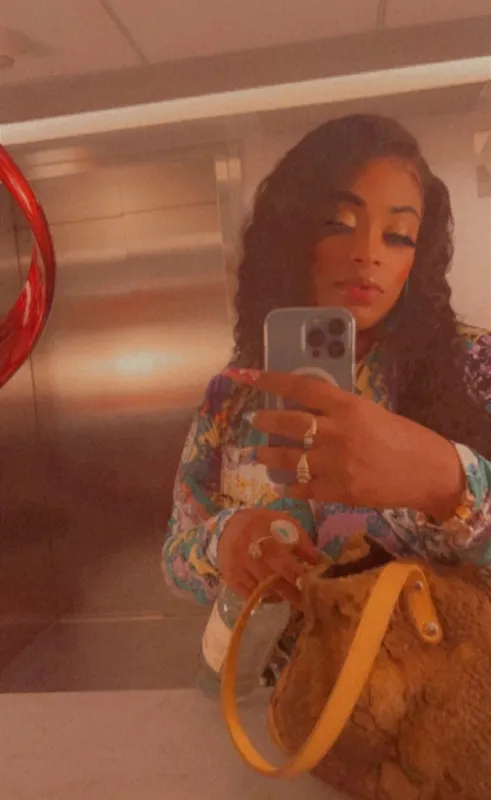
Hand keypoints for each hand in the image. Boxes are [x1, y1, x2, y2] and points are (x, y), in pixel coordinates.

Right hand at [217, 508, 320, 606]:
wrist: (228, 527)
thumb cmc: (262, 525)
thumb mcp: (283, 523)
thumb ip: (301, 540)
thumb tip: (319, 561)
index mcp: (264, 536)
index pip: (282, 560)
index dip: (297, 575)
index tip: (311, 585)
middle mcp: (249, 554)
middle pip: (272, 580)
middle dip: (292, 593)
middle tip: (307, 603)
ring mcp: (239, 569)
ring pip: (263, 590)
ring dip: (280, 595)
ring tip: (292, 596)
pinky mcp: (232, 580)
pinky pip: (251, 597)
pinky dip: (265, 597)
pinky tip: (274, 594)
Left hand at [224, 368, 464, 518]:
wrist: (427, 473)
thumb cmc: (403, 437)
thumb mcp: (370, 412)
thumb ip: (339, 411)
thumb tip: (304, 409)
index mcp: (347, 406)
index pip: (302, 388)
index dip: (273, 381)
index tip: (252, 377)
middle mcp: (336, 432)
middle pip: (288, 423)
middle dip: (265, 421)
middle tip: (254, 420)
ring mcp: (334, 464)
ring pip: (287, 459)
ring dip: (268, 455)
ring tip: (259, 453)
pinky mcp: (337, 491)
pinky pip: (301, 488)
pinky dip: (288, 485)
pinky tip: (282, 484)